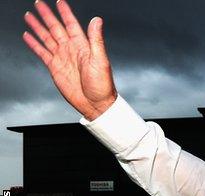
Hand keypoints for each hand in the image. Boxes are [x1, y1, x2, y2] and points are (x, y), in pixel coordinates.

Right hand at [23, 0, 116, 120]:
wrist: (95, 103)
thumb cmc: (102, 84)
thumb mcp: (100, 59)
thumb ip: (96, 39)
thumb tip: (97, 20)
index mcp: (83, 45)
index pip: (71, 24)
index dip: (65, 13)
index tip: (59, 2)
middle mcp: (71, 49)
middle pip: (56, 28)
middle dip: (47, 16)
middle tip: (39, 3)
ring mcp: (62, 57)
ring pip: (47, 38)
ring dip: (38, 27)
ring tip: (30, 16)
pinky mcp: (54, 67)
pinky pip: (42, 52)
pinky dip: (34, 44)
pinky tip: (28, 36)